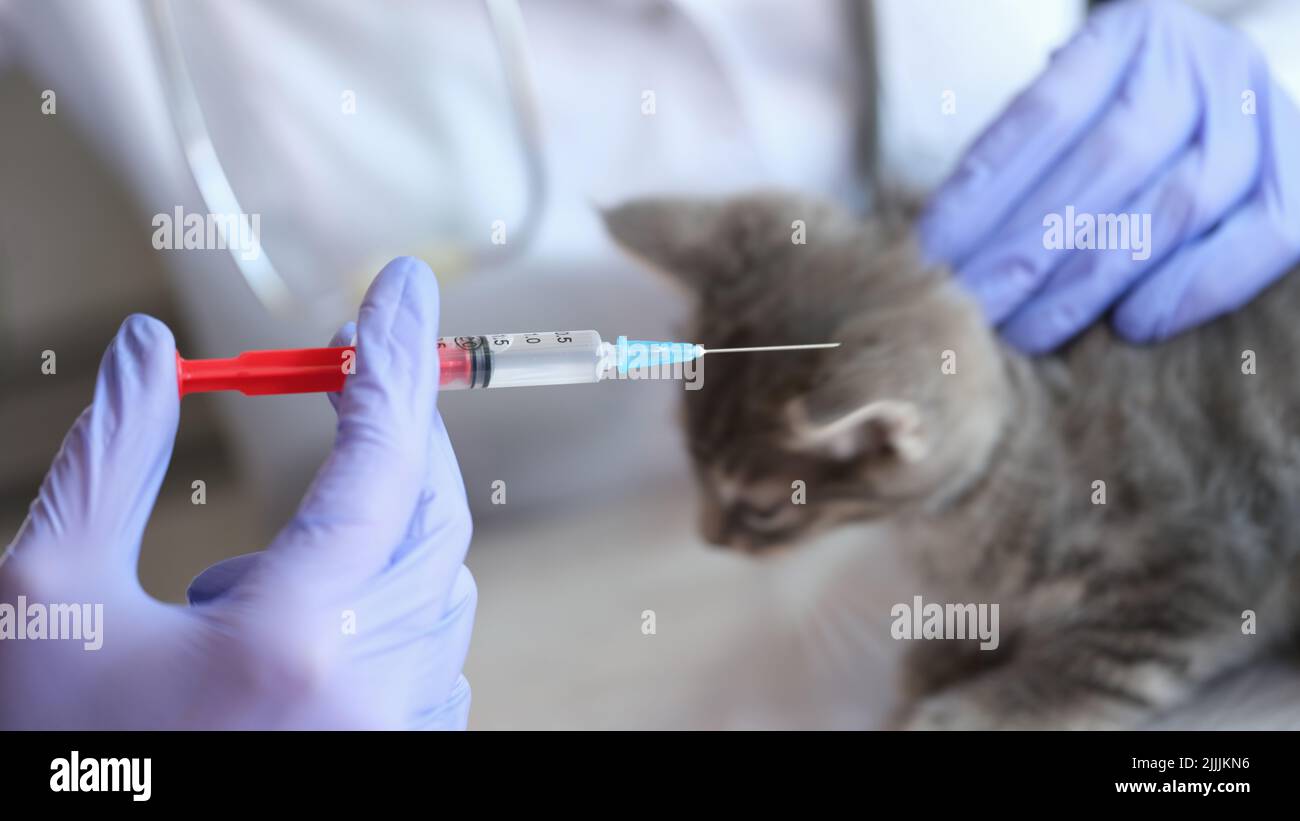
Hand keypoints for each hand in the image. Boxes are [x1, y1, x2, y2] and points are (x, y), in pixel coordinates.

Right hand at [0, 257, 475, 728]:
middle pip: (430, 514)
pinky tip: (285, 636)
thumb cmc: (41, 745)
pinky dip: (384, 602)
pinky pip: (430, 649)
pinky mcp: (398, 759)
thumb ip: (110, 458)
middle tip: (341, 374)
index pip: (380, 462)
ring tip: (237, 590)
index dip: (391, 358)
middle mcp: (369, 693)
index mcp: (291, 643)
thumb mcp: (45, 596)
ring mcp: (394, 736)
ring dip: (371, 531)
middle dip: (392, 433)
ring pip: (437, 582)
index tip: (400, 284)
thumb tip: (152, 348)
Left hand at [918, 0, 1299, 351]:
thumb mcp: (1070, 115)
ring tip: (1028, 333)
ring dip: (1093, 281)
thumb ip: (1021, 163)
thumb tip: (943, 254)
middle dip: (1027, 249)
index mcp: (1130, 32)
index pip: (1041, 116)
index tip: (928, 259)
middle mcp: (1203, 62)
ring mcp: (1259, 114)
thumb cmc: (1114, 126)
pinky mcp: (1299, 175)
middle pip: (1107, 162)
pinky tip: (1135, 327)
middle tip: (969, 310)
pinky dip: (1196, 288)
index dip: (980, 195)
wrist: (1214, 110)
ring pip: (1177, 205)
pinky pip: (1262, 238)